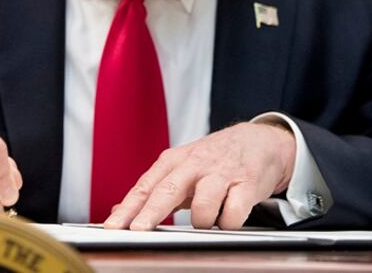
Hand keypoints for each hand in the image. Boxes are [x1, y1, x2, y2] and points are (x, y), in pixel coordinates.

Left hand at [104, 122, 294, 230]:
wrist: (259, 141)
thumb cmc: (215, 159)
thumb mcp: (181, 167)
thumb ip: (152, 190)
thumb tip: (118, 209)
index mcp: (175, 161)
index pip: (146, 187)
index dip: (128, 208)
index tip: (113, 226)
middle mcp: (195, 164)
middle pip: (168, 190)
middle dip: (151, 212)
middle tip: (138, 230)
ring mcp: (221, 173)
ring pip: (203, 207)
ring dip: (203, 221)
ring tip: (209, 218)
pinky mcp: (247, 184)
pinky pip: (233, 214)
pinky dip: (229, 222)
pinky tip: (229, 215)